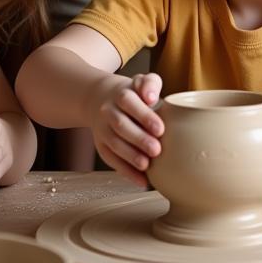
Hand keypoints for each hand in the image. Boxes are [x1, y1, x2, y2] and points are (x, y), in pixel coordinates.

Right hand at [91, 73, 163, 188]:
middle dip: (139, 139)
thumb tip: (151, 96)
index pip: (130, 102)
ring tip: (146, 165)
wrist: (102, 99)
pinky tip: (142, 181)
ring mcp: (102, 130)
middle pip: (121, 125)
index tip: (160, 128)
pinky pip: (111, 160)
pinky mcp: (101, 146)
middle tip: (157, 150)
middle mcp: (108, 111)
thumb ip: (149, 83)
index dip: (144, 115)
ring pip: (113, 144)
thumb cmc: (132, 93)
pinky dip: (126, 172)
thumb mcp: (141, 81)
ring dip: (130, 156)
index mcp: (120, 94)